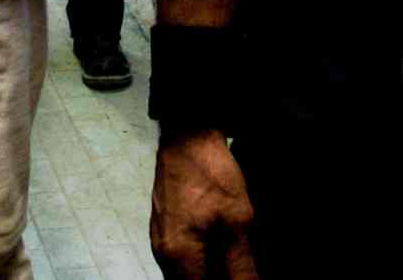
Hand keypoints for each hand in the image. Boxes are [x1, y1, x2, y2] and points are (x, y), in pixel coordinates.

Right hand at [151, 129, 258, 278]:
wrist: (187, 137)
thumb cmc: (210, 173)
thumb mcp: (238, 221)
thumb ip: (242, 266)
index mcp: (180, 257)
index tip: (241, 275)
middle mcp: (163, 255)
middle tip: (240, 268)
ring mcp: (160, 242)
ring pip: (186, 275)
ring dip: (209, 272)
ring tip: (233, 258)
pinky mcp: (163, 230)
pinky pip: (181, 260)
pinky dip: (200, 262)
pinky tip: (219, 248)